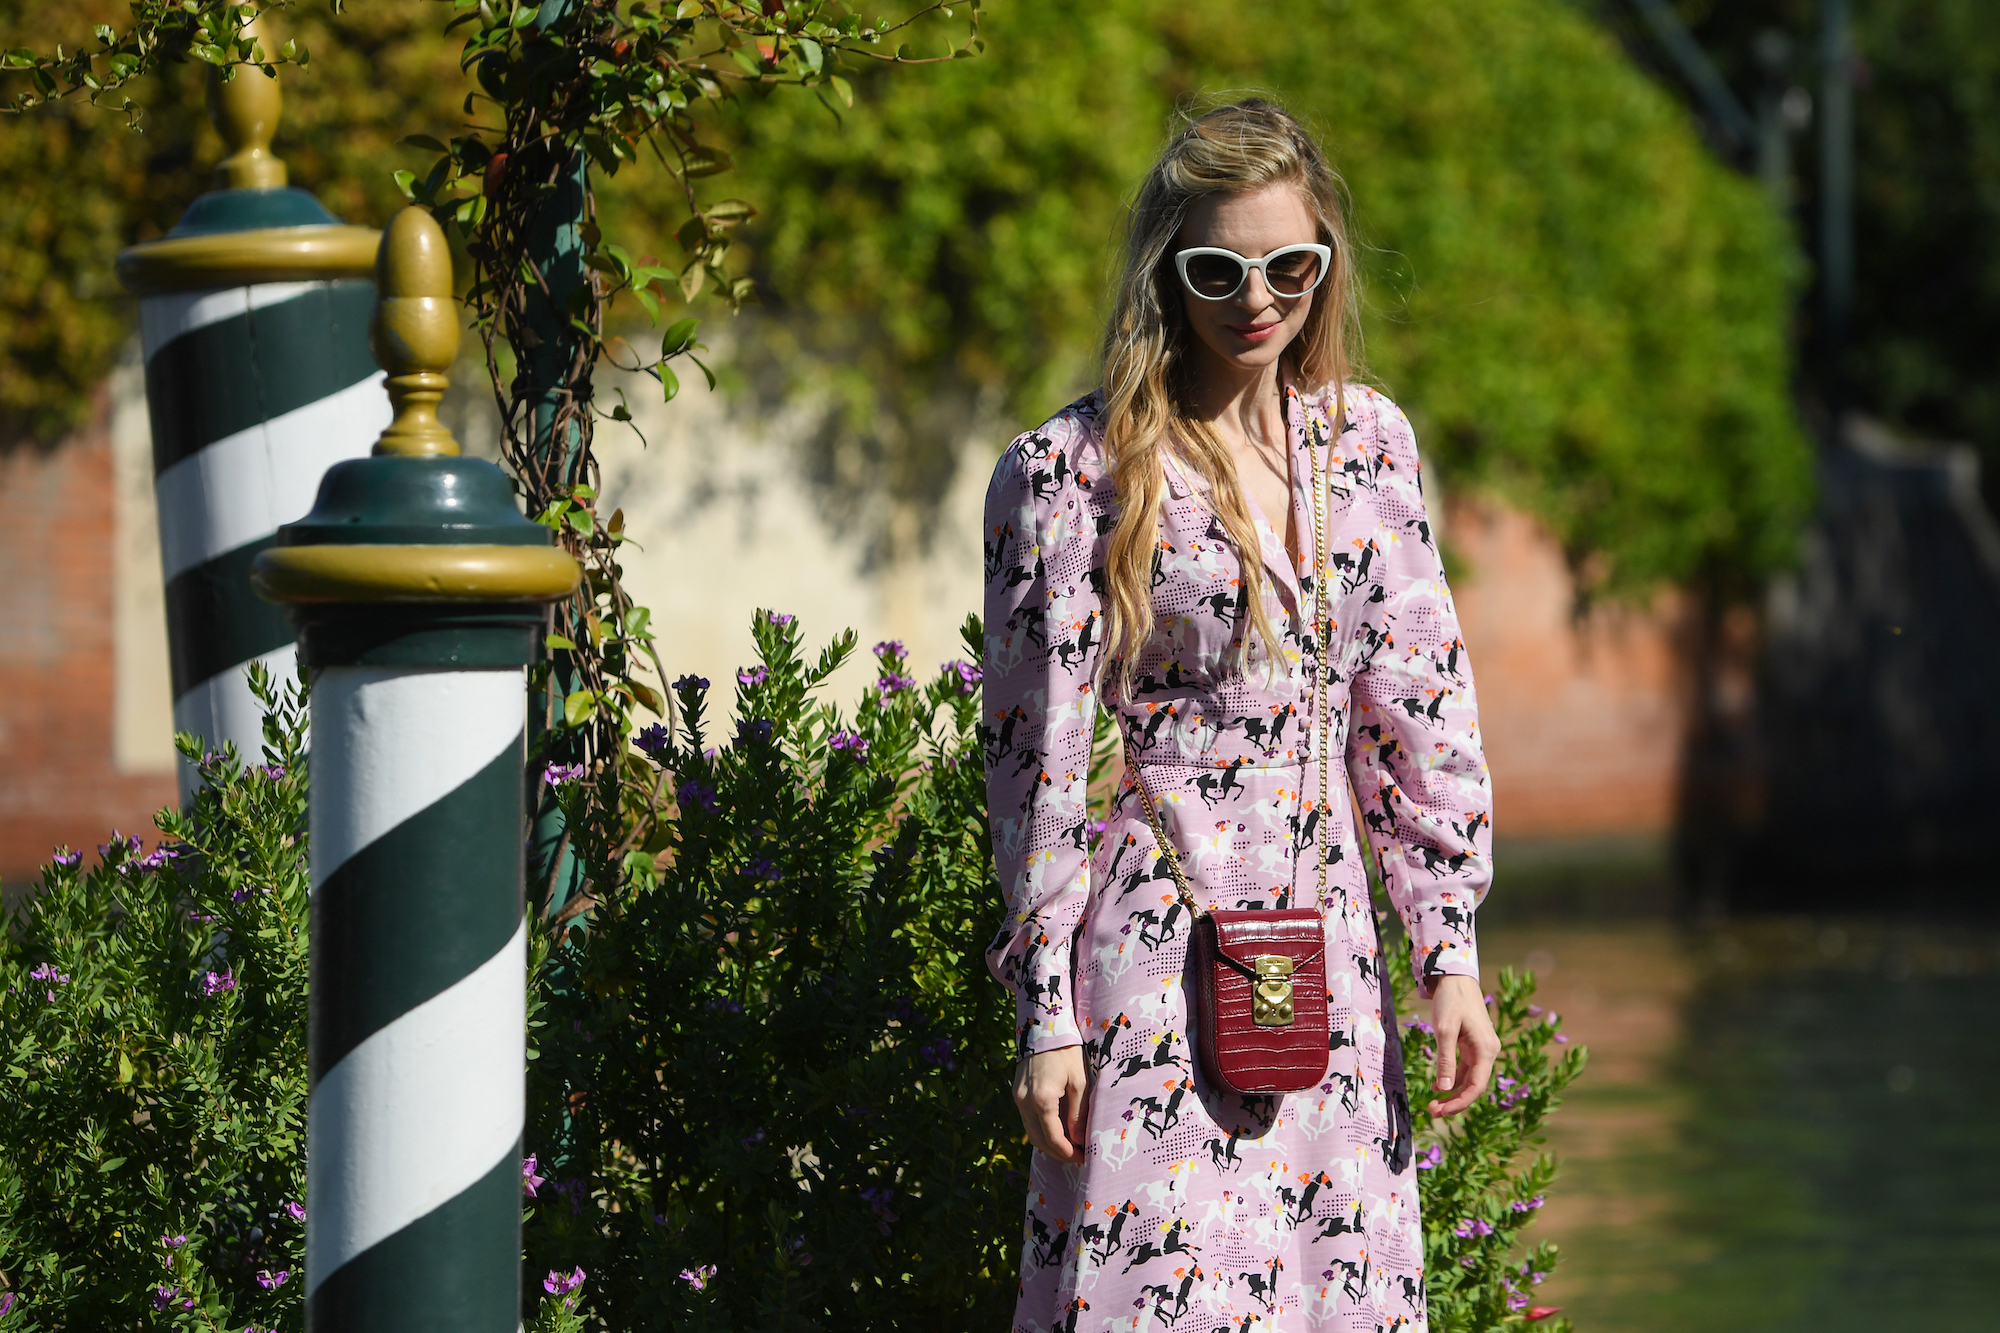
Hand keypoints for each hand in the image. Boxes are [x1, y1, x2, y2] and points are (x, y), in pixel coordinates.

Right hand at [1013, 1044, 1088, 1162]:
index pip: (1053, 1139)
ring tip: (1070, 1146)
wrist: (1043, 1026)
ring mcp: (1017, 1097)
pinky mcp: (1016, 1093)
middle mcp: (1024, 1102)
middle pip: (1039, 1140)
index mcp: (1042, 1099)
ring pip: (1031, 1132)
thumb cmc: (1067, 1051)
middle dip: (1059, 1153)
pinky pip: (1027, 1120)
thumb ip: (1078, 1114)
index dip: (1069, 1153)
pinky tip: (1057, 1130)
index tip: (1084, 1158)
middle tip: (1079, 1156)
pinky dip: (1041, 1130)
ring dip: (1049, 1144)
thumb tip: (1080, 1140)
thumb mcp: (1079, 1082)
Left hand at [1426, 974, 1498, 1117]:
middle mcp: (1488, 1051)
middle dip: (1455, 1101)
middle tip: (1432, 1111)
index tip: (1441, 1111)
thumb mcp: (1445, 1030)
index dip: (1460, 1102)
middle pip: (1474, 1086)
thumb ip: (1445, 1059)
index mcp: (1486, 1049)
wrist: (1456, 978)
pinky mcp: (1473, 1045)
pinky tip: (1439, 1087)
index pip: (1477, 1086)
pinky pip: (1465, 1068)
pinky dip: (1453, 1079)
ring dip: (1453, 1092)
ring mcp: (1482, 1049)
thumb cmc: (1451, 1000)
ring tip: (1433, 1104)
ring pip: (1470, 1079)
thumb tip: (1444, 1088)